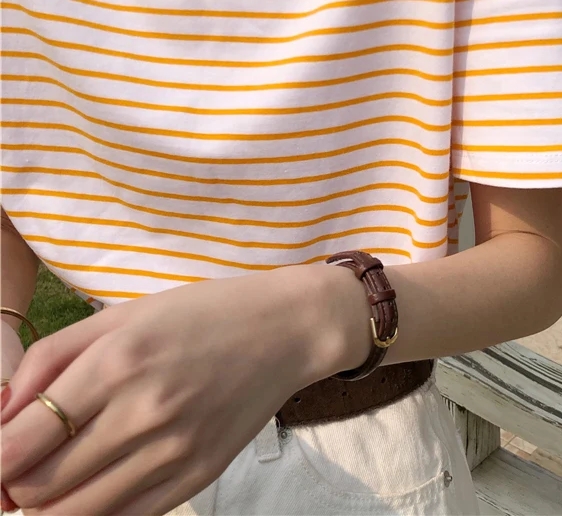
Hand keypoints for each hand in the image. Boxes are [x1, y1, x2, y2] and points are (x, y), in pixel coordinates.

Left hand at [0, 264, 369, 515]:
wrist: (287, 330)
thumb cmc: (203, 313)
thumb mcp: (124, 314)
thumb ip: (52, 359)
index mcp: (119, 361)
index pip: (18, 443)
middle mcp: (144, 412)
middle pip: (37, 488)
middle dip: (13, 483)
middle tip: (24, 462)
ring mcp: (174, 451)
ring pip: (74, 515)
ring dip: (47, 504)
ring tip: (56, 474)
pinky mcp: (198, 477)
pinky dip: (95, 512)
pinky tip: (98, 483)